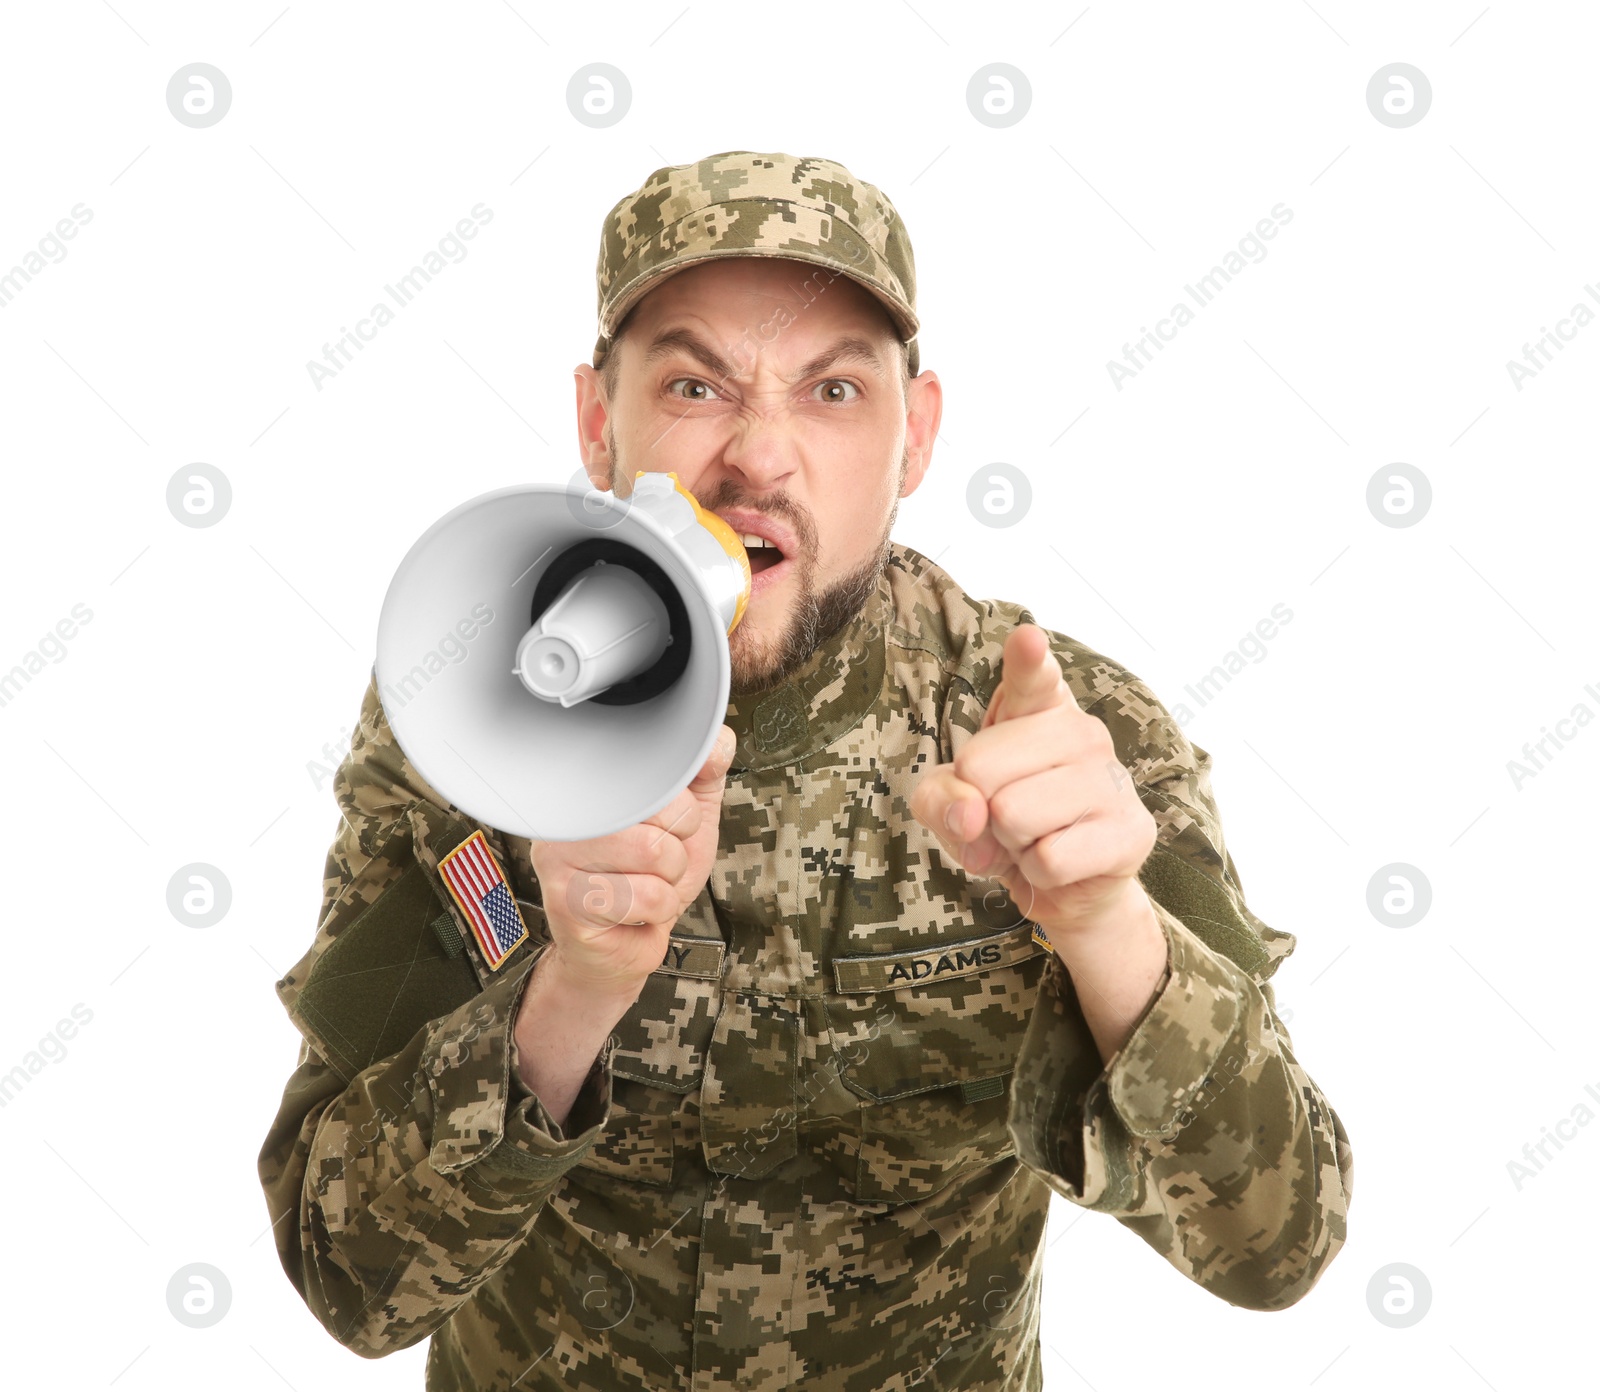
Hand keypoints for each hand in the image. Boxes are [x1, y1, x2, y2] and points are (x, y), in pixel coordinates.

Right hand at [527, 724, 735, 999]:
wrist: (623, 944)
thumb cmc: (649, 876)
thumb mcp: (687, 819)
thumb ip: (703, 774)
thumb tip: (718, 740)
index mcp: (592, 784)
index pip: (658, 771)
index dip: (681, 808)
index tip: (661, 827)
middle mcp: (567, 813)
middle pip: (660, 810)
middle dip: (677, 849)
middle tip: (652, 865)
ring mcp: (558, 857)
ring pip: (655, 853)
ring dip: (667, 882)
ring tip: (642, 887)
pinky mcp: (566, 902)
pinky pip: (647, 897)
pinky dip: (657, 911)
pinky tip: (632, 913)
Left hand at [910, 625, 1157, 938]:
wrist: (1060, 884)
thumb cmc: (1001, 823)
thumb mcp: (949, 802)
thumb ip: (939, 797)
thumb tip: (972, 813)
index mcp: (1038, 707)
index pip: (1032, 677)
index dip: (1028, 660)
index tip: (1028, 639)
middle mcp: (1081, 730)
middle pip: (980, 769)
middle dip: (978, 808)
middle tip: (1008, 815)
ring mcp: (1112, 778)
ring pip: (1013, 816)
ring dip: (1009, 843)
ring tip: (1034, 836)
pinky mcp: (1131, 831)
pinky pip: (1047, 859)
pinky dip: (1036, 873)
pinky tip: (1059, 862)